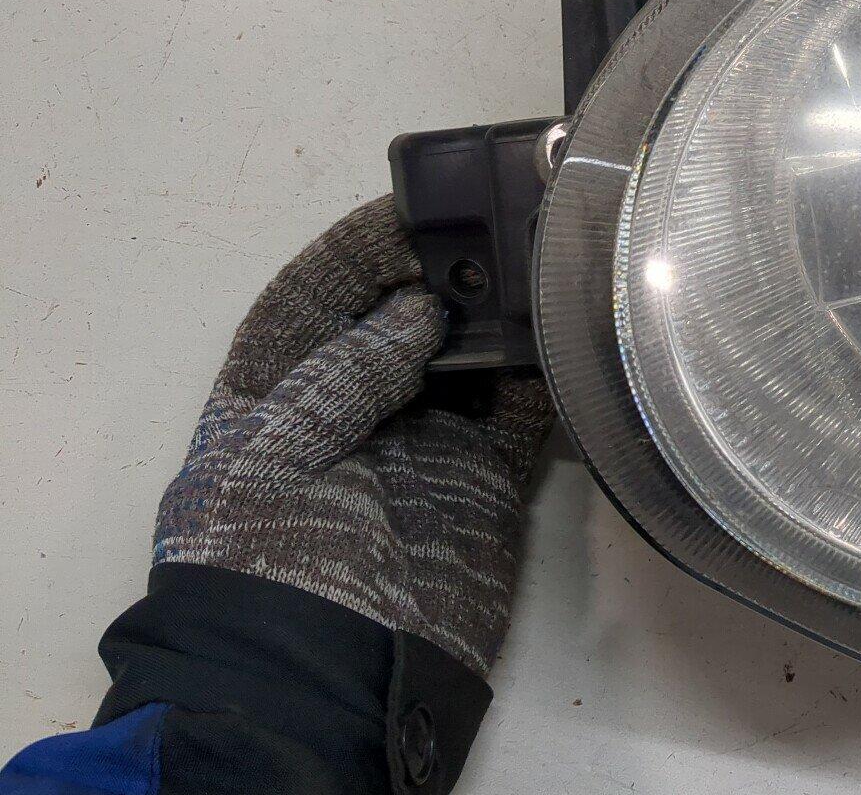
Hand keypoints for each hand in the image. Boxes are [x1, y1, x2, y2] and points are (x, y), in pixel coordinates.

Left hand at [153, 196, 552, 674]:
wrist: (323, 679)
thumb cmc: (268, 556)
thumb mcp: (275, 450)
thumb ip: (346, 370)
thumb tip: (421, 307)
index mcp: (278, 392)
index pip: (320, 294)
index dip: (364, 247)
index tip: (420, 204)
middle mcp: (355, 408)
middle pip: (405, 318)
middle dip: (448, 272)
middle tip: (501, 228)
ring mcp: (425, 445)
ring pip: (472, 360)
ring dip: (503, 319)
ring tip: (543, 267)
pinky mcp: (485, 484)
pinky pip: (524, 418)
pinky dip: (548, 379)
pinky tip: (570, 338)